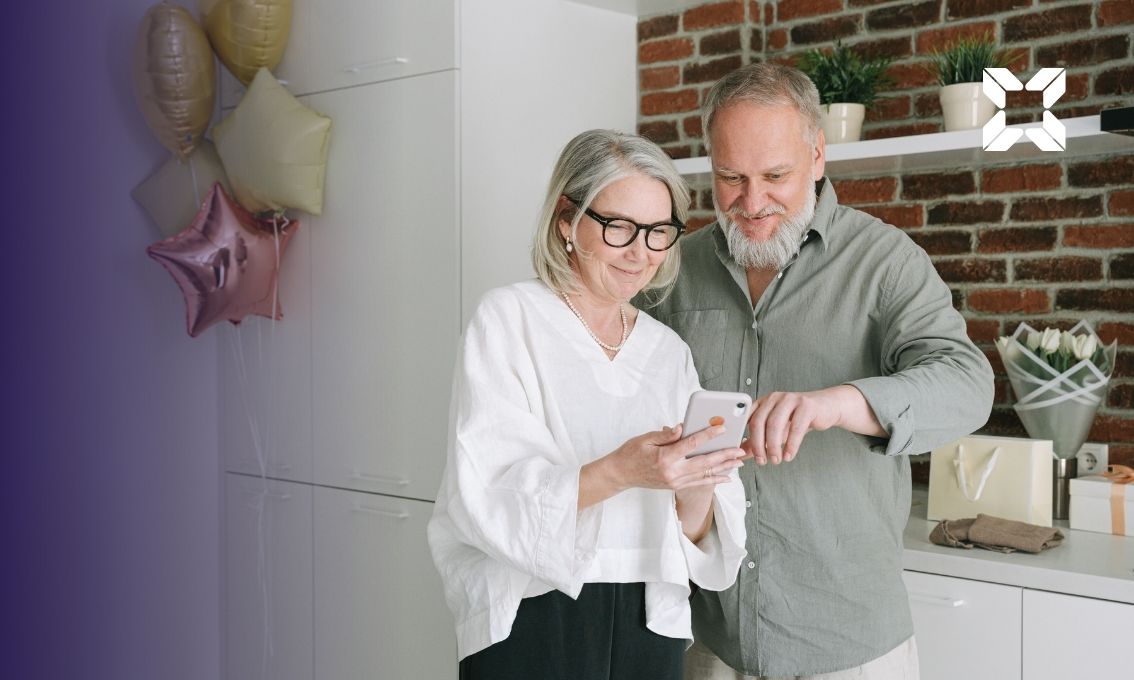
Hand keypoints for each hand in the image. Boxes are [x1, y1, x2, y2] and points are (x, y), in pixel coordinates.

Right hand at [605, 424, 744, 492]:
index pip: (691, 444)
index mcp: (664, 458)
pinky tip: (726, 477)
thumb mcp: (645, 439)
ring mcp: (675, 482)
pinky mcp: (676, 486)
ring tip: (739, 462)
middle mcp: (672, 473)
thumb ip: (666, 435)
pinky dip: (714, 480)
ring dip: (724, 468)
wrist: (621, 474)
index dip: (708, 435)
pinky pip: (699, 483)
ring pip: (705, 474)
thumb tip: (682, 428)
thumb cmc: (631, 453)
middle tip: (740, 450)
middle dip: (724, 455)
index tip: (722, 428)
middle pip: (704, 463)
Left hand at [742, 388, 845, 464]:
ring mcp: (791, 399)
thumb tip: (744, 453)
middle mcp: (775, 398)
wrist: (827, 408)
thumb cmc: (800, 418)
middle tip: (762, 461)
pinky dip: (791, 444)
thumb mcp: (778, 429)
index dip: (745, 437)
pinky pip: (795, 427)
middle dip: (758, 444)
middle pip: (759, 422)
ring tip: (776, 459)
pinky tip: (789, 455)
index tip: (746, 454)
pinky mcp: (806, 406)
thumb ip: (760, 439)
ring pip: (775, 424)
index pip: (748, 418)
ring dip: (773, 446)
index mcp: (764, 401)